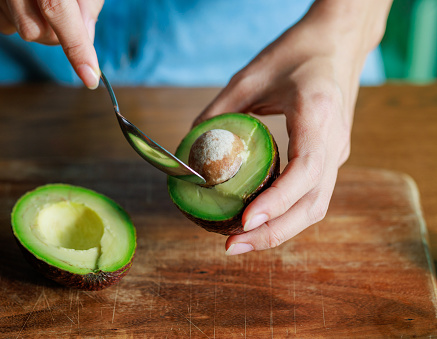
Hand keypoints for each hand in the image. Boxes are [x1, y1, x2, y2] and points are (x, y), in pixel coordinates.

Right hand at [0, 0, 102, 88]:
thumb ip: (88, 3)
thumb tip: (87, 38)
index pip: (58, 12)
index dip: (76, 49)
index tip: (90, 78)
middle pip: (37, 32)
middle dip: (57, 33)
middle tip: (66, 14)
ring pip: (20, 32)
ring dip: (38, 24)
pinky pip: (3, 26)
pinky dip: (17, 20)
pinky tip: (21, 0)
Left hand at [195, 0, 391, 254]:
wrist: (338, 43)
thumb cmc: (296, 52)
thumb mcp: (250, 75)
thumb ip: (219, 110)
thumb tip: (190, 145)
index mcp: (319, 114)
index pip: (305, 171)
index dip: (277, 201)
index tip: (245, 220)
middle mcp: (336, 141)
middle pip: (313, 203)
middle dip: (273, 232)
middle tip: (231, 245)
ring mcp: (338, 152)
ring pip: (315, 206)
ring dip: (279, 230)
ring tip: (240, 241)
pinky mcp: (331, 157)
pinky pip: (312, 195)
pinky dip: (285, 214)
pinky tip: (257, 220)